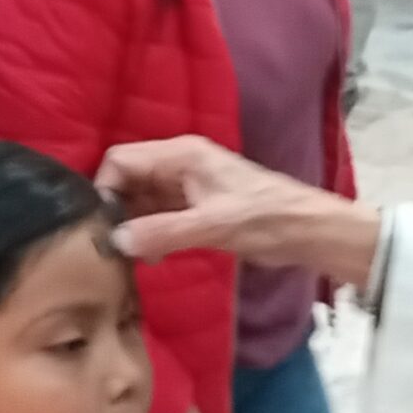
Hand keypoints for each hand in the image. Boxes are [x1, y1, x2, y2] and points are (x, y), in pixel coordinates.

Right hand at [97, 138, 380, 284]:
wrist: (311, 231)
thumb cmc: (267, 220)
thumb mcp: (212, 226)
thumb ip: (162, 232)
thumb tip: (116, 240)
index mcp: (181, 154)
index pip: (121, 160)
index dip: (105, 189)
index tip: (101, 225)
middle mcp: (180, 163)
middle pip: (129, 178)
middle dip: (117, 210)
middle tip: (112, 247)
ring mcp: (188, 184)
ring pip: (143, 199)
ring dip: (134, 225)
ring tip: (131, 257)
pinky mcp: (197, 206)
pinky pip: (160, 214)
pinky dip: (152, 232)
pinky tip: (152, 257)